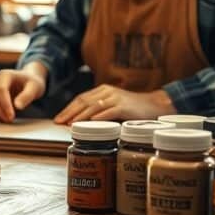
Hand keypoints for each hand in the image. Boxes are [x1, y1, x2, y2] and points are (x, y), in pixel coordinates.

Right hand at [0, 65, 46, 122]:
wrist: (28, 81)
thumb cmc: (32, 83)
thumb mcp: (35, 88)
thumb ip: (27, 96)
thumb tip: (17, 106)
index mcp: (5, 75)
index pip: (0, 89)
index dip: (4, 104)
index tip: (11, 115)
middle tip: (10, 120)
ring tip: (7, 120)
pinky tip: (2, 118)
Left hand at [54, 85, 175, 124]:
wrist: (156, 104)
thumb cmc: (133, 109)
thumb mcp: (114, 106)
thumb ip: (100, 111)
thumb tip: (82, 124)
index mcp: (102, 90)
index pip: (80, 99)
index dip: (68, 109)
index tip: (58, 119)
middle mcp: (107, 92)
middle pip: (83, 102)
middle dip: (69, 113)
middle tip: (59, 122)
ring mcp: (116, 98)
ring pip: (93, 107)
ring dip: (80, 116)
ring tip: (70, 124)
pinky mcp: (125, 107)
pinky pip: (109, 111)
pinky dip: (99, 117)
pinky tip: (91, 123)